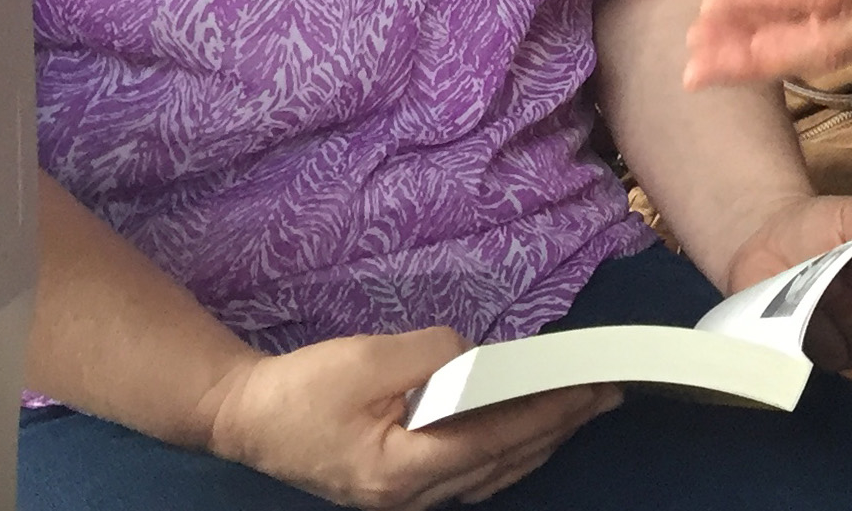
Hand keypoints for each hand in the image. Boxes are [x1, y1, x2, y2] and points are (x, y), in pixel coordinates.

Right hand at [202, 326, 616, 509]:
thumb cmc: (301, 389)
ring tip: (579, 410)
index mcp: (401, 471)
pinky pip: (469, 472)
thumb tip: (479, 359)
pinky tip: (525, 430)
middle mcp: (409, 497)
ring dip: (538, 441)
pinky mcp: (399, 486)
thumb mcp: (369, 357)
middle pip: (502, 463)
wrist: (247, 418)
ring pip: (490, 474)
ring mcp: (405, 499)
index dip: (548, 414)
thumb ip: (434, 356)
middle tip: (605, 396)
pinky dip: (505, 448)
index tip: (589, 388)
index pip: (495, 441)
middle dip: (557, 429)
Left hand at [722, 192, 851, 372]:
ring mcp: (840, 347)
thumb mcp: (849, 213)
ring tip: (806, 294)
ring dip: (824, 322)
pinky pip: (811, 360)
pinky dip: (801, 336)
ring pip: (844, 351)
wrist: (770, 237)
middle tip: (830, 280)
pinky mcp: (807, 357)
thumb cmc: (818, 226)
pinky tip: (790, 313)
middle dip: (851, 306)